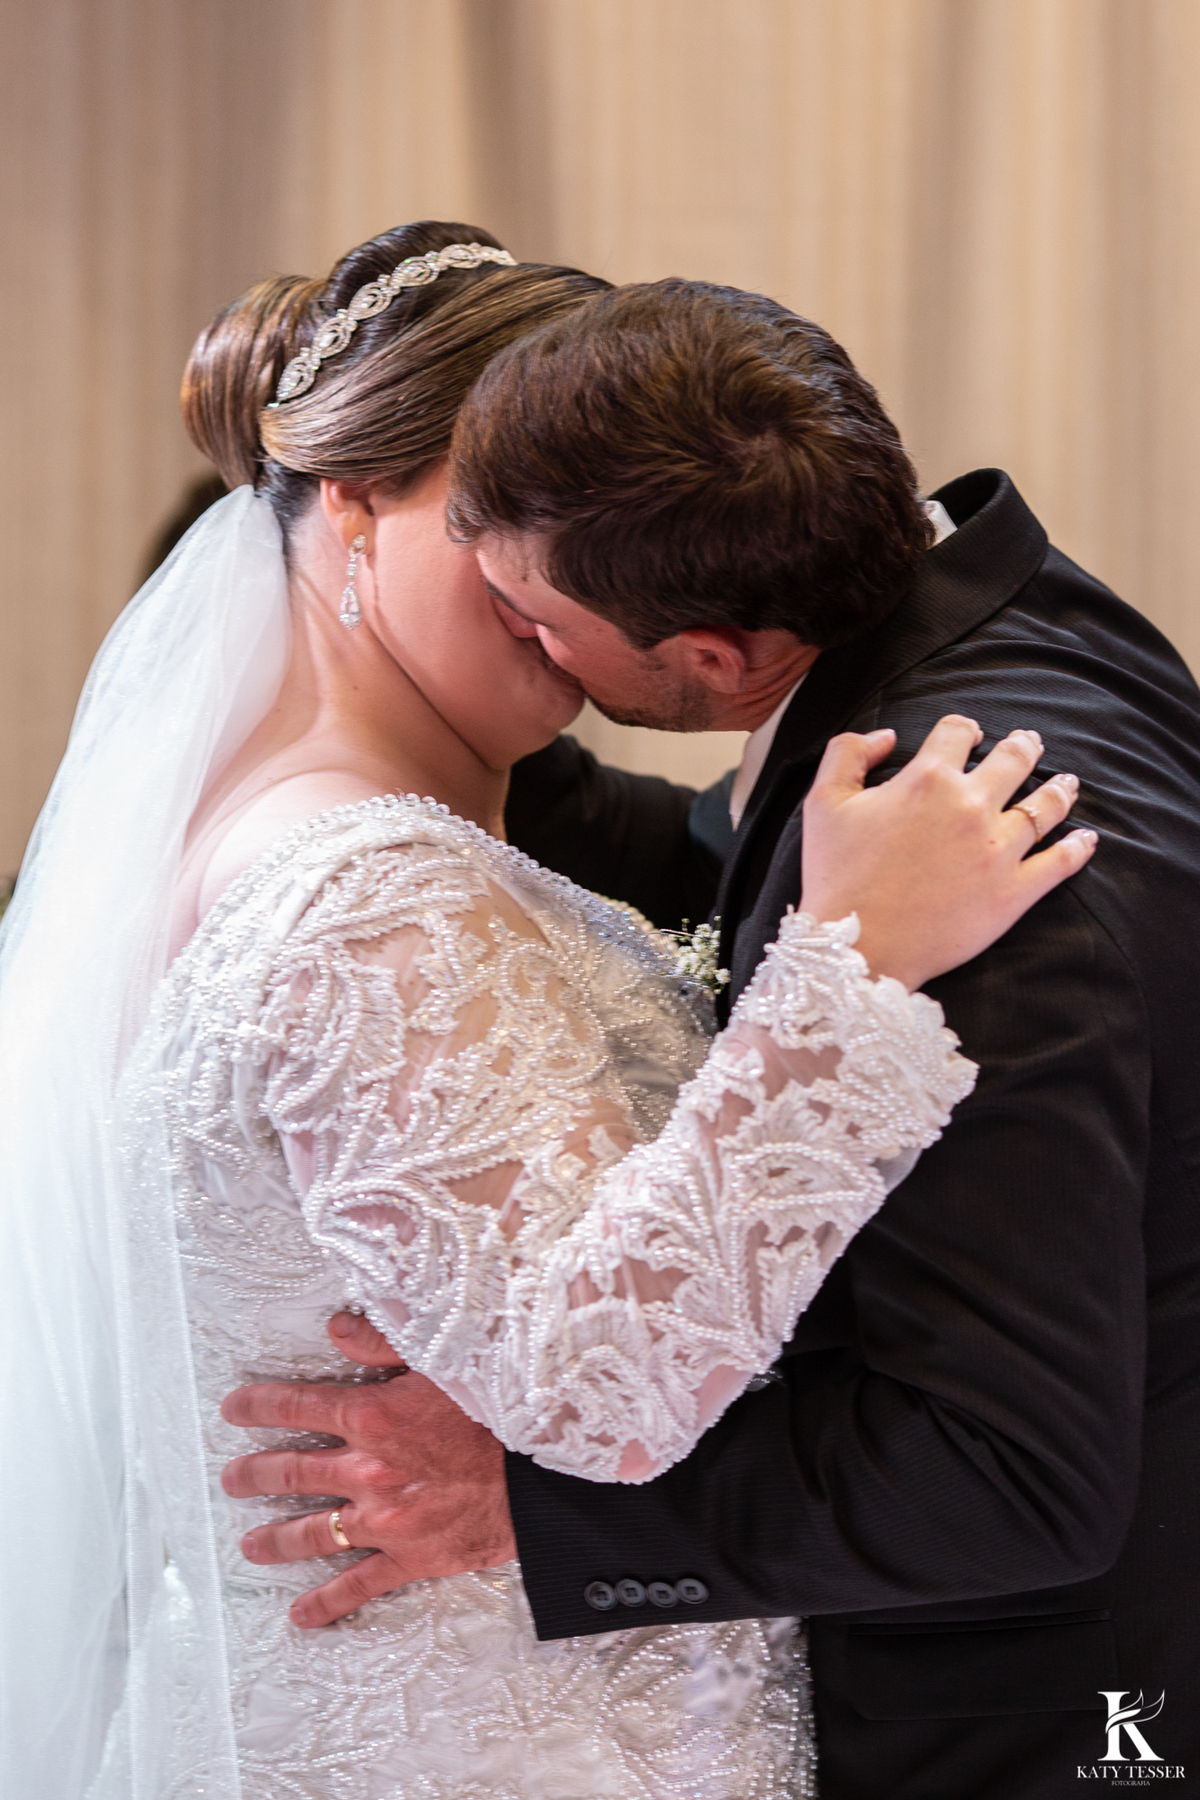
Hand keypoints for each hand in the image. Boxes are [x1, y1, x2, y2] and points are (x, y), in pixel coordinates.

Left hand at [220, 1313, 515, 1627]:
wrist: (544, 1471)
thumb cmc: (498, 1410)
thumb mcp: (443, 1358)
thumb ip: (383, 1340)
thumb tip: (338, 1327)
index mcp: (373, 1417)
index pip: (297, 1407)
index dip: (259, 1405)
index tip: (235, 1407)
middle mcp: (368, 1471)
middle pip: (292, 1473)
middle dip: (254, 1474)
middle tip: (233, 1478)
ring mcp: (386, 1519)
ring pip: (314, 1532)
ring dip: (277, 1538)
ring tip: (251, 1544)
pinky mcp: (411, 1556)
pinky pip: (359, 1584)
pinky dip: (327, 1602)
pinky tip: (301, 1613)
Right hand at [800, 715, 1095, 990]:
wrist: (857, 947)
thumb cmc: (837, 876)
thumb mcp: (823, 802)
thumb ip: (848, 753)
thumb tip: (887, 737)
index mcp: (926, 779)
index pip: (957, 732)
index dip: (964, 728)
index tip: (970, 735)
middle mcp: (970, 806)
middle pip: (1013, 760)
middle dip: (1023, 747)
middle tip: (1030, 744)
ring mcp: (998, 850)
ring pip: (1044, 807)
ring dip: (1059, 789)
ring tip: (1067, 783)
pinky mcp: (1013, 893)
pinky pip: (1059, 863)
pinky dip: (1078, 849)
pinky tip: (1087, 839)